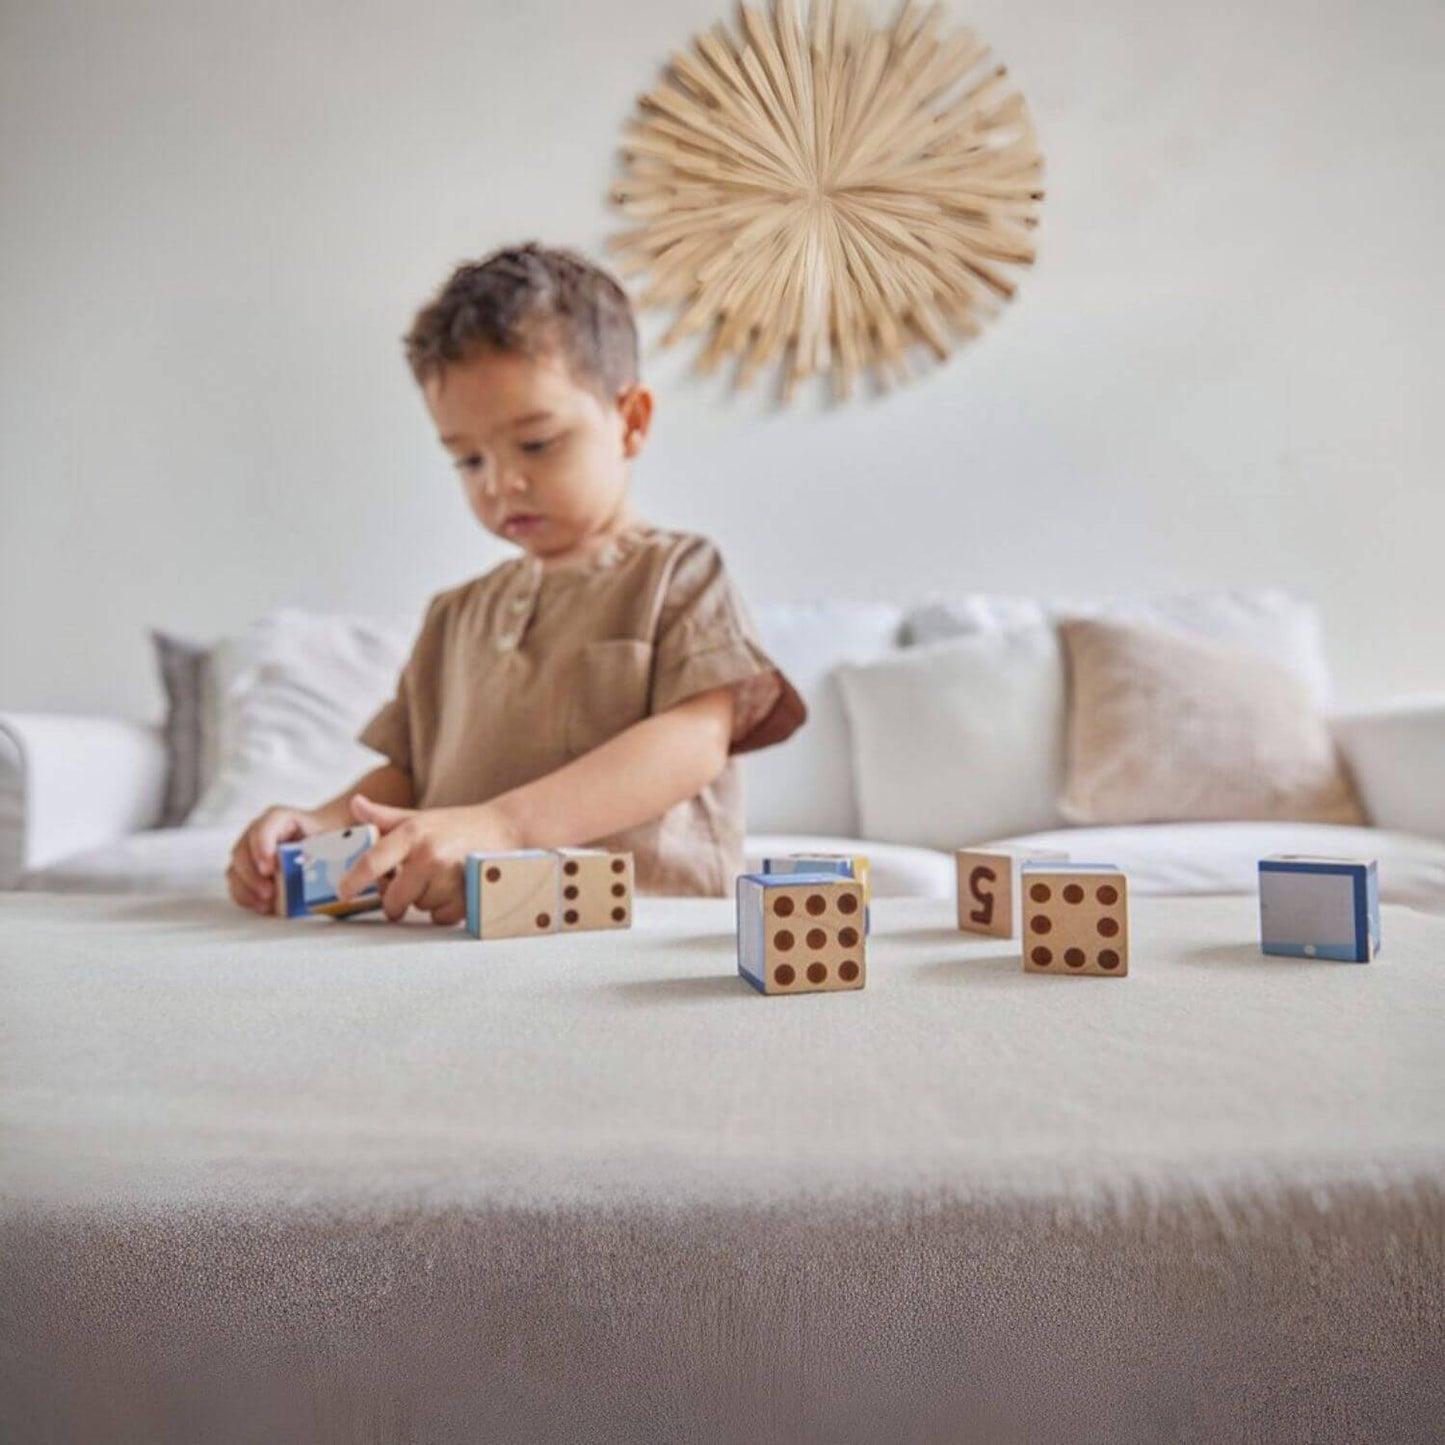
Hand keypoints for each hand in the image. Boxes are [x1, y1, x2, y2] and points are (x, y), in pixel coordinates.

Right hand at [227, 805, 325, 914]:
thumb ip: (326, 846)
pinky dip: (247, 898)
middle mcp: (258, 834)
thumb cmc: (326, 840)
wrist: (322, 849)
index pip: (265, 825)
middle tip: (269, 891)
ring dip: (247, 888)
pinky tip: (263, 907)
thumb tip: (321, 864)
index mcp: (279, 820)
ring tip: (267, 902)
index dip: (262, 844)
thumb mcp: (330, 838)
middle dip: (252, 874)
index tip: (269, 868)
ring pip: (235, 869)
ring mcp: (249, 854)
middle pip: (242, 850)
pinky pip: (237, 886)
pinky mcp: (247, 874)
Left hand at [335, 794, 524, 925]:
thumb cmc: (457, 826)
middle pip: (395, 898)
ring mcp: (451, 876)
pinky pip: (442, 917)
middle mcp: (429, 854)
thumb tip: (355, 805)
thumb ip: (384, 817)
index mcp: (412, 833)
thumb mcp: (419, 817)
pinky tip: (455, 891)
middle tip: (407, 888)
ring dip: (426, 901)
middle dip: (397, 900)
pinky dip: (445, 910)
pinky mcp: (469, 894)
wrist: (506, 829)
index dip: (353, 881)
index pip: (373, 862)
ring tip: (441, 880)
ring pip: (420, 908)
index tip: (343, 893)